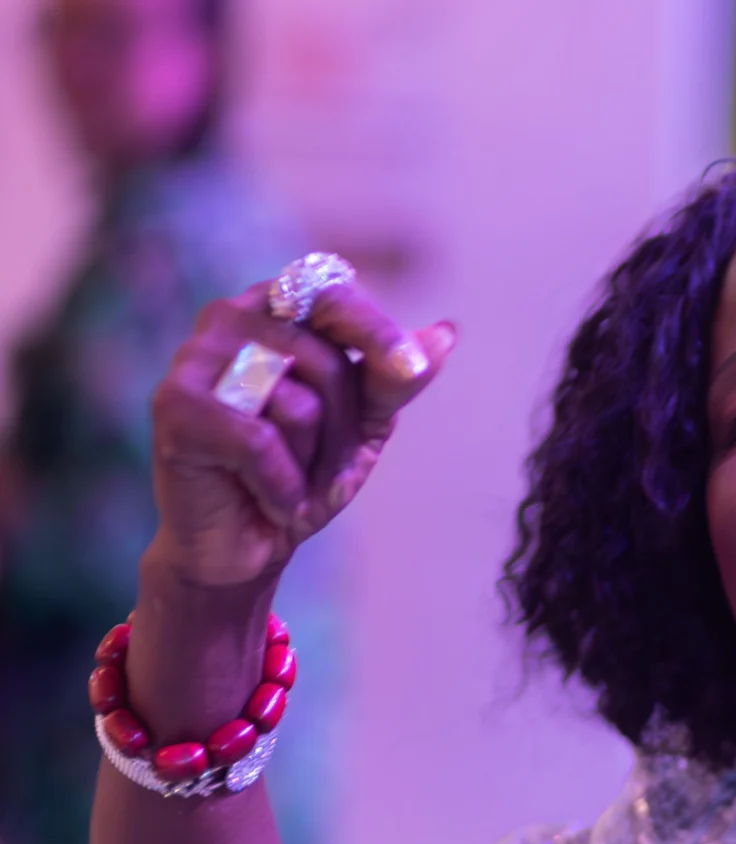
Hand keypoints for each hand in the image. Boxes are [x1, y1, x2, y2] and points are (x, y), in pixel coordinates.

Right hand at [148, 282, 454, 586]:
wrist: (248, 547)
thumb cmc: (302, 471)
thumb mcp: (363, 423)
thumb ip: (395, 378)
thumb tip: (446, 333)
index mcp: (277, 306)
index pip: (332, 291)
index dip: (374, 330)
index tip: (414, 369)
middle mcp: (229, 316)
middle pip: (326, 361)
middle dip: (342, 428)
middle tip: (320, 464)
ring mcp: (195, 357)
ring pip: (299, 403)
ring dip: (313, 461)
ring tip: (290, 481)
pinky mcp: (175, 405)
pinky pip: (261, 441)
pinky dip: (282, 487)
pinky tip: (269, 502)